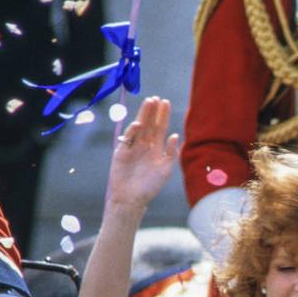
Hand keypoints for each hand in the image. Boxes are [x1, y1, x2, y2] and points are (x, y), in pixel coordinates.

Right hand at [105, 96, 180, 210]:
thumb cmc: (150, 186)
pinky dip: (132, 132)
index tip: (166, 102)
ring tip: (148, 102)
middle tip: (156, 98)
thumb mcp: (165, 170)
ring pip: (139, 128)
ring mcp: (132, 147)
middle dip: (153, 111)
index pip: (160, 128)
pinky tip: (139, 124)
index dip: (163, 115)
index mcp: (156, 148)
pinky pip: (128, 139)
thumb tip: (176, 135)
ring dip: (143, 115)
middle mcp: (144, 145)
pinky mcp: (121, 152)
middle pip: (150, 124)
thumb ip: (171, 153)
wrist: (132, 199)